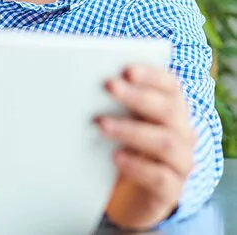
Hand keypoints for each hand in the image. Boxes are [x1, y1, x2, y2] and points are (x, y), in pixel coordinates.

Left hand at [99, 65, 195, 229]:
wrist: (126, 193)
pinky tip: (115, 157)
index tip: (127, 70)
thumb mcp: (115, 117)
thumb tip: (81, 78)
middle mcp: (182, 131)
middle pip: (167, 110)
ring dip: (131, 130)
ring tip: (101, 124)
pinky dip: (137, 166)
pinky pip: (161, 178)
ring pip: (165, 142)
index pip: (170, 85)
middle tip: (109, 86)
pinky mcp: (171, 190)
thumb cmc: (118, 142)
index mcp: (171, 107)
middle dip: (136, 96)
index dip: (151, 75)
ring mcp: (180, 161)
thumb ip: (109, 99)